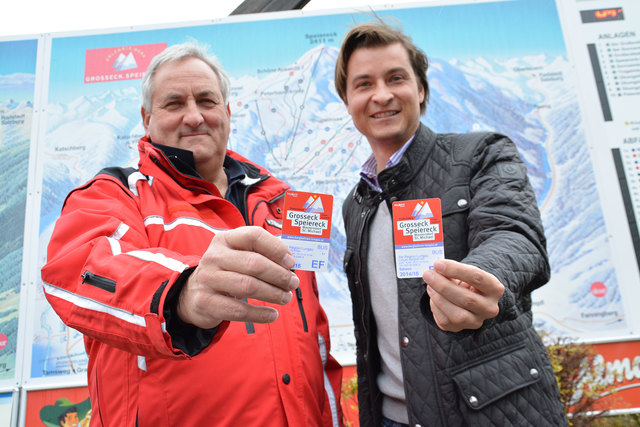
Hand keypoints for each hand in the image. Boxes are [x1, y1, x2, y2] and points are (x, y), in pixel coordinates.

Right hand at [177, 226, 298, 328]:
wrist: (193, 293)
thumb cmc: (226, 271)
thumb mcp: (237, 255)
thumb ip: (261, 254)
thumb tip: (291, 263)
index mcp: (225, 239)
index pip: (254, 236)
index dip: (276, 248)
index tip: (291, 262)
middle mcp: (214, 256)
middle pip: (254, 263)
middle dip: (279, 275)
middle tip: (293, 283)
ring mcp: (208, 279)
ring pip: (248, 286)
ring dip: (273, 293)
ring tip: (286, 298)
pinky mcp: (206, 302)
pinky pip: (238, 310)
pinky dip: (260, 314)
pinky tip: (273, 315)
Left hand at [422, 259, 504, 331]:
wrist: (471, 298)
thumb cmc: (467, 282)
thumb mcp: (465, 273)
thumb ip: (453, 271)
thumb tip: (434, 271)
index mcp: (495, 289)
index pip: (476, 277)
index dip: (455, 270)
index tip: (438, 264)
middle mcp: (490, 308)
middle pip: (467, 299)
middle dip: (443, 286)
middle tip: (428, 275)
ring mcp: (477, 321)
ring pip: (457, 315)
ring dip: (438, 298)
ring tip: (429, 286)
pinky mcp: (462, 329)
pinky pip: (446, 321)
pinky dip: (435, 307)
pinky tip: (433, 297)